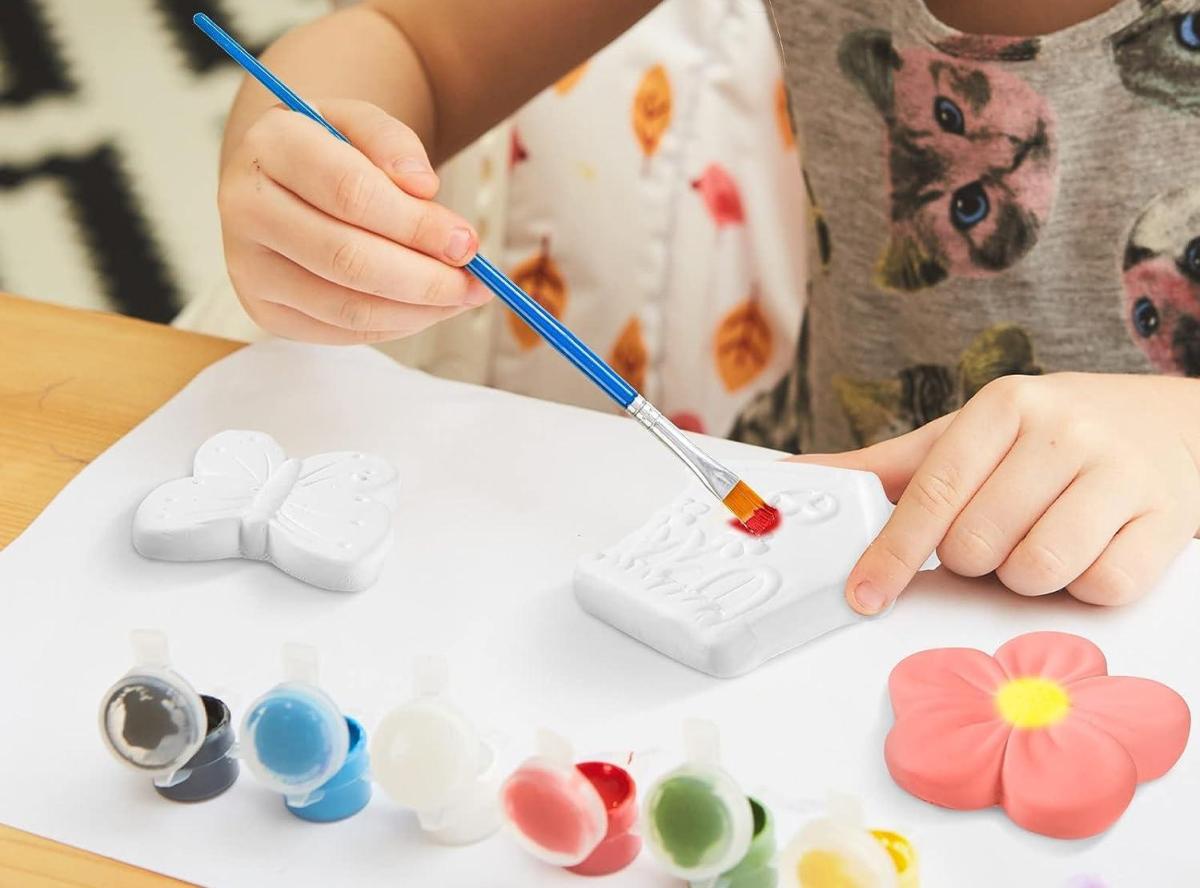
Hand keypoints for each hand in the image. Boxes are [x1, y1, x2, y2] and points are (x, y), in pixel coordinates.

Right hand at [218, 99, 489, 343]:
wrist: (280, 177)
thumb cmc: (331, 149)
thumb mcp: (361, 122)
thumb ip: (394, 144)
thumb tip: (423, 188)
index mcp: (269, 145)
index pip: (350, 193)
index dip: (416, 225)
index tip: (468, 242)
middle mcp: (245, 208)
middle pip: (347, 258)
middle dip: (425, 277)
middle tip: (477, 282)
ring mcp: (249, 267)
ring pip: (346, 305)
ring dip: (418, 309)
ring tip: (462, 297)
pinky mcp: (264, 309)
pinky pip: (341, 331)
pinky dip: (396, 325)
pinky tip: (428, 308)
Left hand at [790, 373, 1199, 613]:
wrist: (1172, 424)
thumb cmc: (1048, 438)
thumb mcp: (965, 437)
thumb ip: (885, 467)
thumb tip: (796, 477)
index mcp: (1004, 404)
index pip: (931, 493)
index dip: (892, 553)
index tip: (864, 594)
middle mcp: (1063, 430)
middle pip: (977, 545)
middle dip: (974, 559)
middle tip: (997, 533)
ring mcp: (1120, 472)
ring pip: (1037, 571)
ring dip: (1026, 576)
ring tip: (1042, 538)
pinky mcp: (1167, 518)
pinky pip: (1101, 588)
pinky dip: (1084, 586)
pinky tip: (1090, 549)